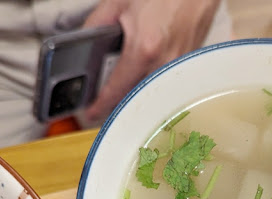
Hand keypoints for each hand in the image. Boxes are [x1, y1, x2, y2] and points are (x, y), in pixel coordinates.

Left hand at [83, 0, 220, 120]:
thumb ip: (97, 23)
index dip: (101, 105)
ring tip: (124, 92)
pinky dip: (154, 83)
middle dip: (119, 103)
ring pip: (153, 93)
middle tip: (104, 104)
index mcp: (144, 49)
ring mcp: (179, 67)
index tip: (91, 114)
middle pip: (136, 97)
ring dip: (137, 95)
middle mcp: (164, 63)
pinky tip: (146, 76)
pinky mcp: (189, 65)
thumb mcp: (121, 2)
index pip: (117, 89)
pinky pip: (167, 82)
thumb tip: (82, 43)